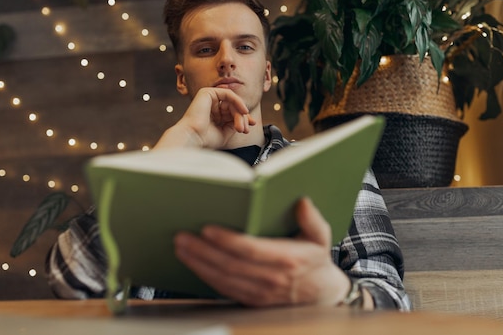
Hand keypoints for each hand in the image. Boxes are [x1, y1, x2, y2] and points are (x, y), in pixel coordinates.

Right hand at [155, 87, 255, 149]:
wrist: (192, 138)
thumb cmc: (205, 139)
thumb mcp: (225, 133)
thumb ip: (235, 124)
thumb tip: (247, 119)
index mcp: (212, 116)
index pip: (232, 113)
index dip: (243, 118)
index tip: (251, 126)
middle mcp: (210, 106)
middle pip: (233, 107)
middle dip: (242, 118)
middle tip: (244, 130)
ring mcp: (208, 98)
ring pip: (232, 102)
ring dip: (239, 114)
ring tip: (240, 127)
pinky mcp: (207, 93)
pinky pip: (228, 94)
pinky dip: (238, 101)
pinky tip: (243, 111)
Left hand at [174, 198, 350, 306]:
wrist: (321, 295)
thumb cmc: (316, 260)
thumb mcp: (321, 236)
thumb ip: (312, 219)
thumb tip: (302, 201)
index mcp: (288, 259)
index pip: (251, 250)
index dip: (227, 241)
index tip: (207, 229)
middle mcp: (271, 279)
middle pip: (230, 265)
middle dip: (202, 251)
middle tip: (181, 236)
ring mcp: (260, 293)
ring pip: (222, 279)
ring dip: (198, 263)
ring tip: (180, 247)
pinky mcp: (251, 300)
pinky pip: (223, 289)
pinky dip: (204, 275)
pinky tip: (192, 262)